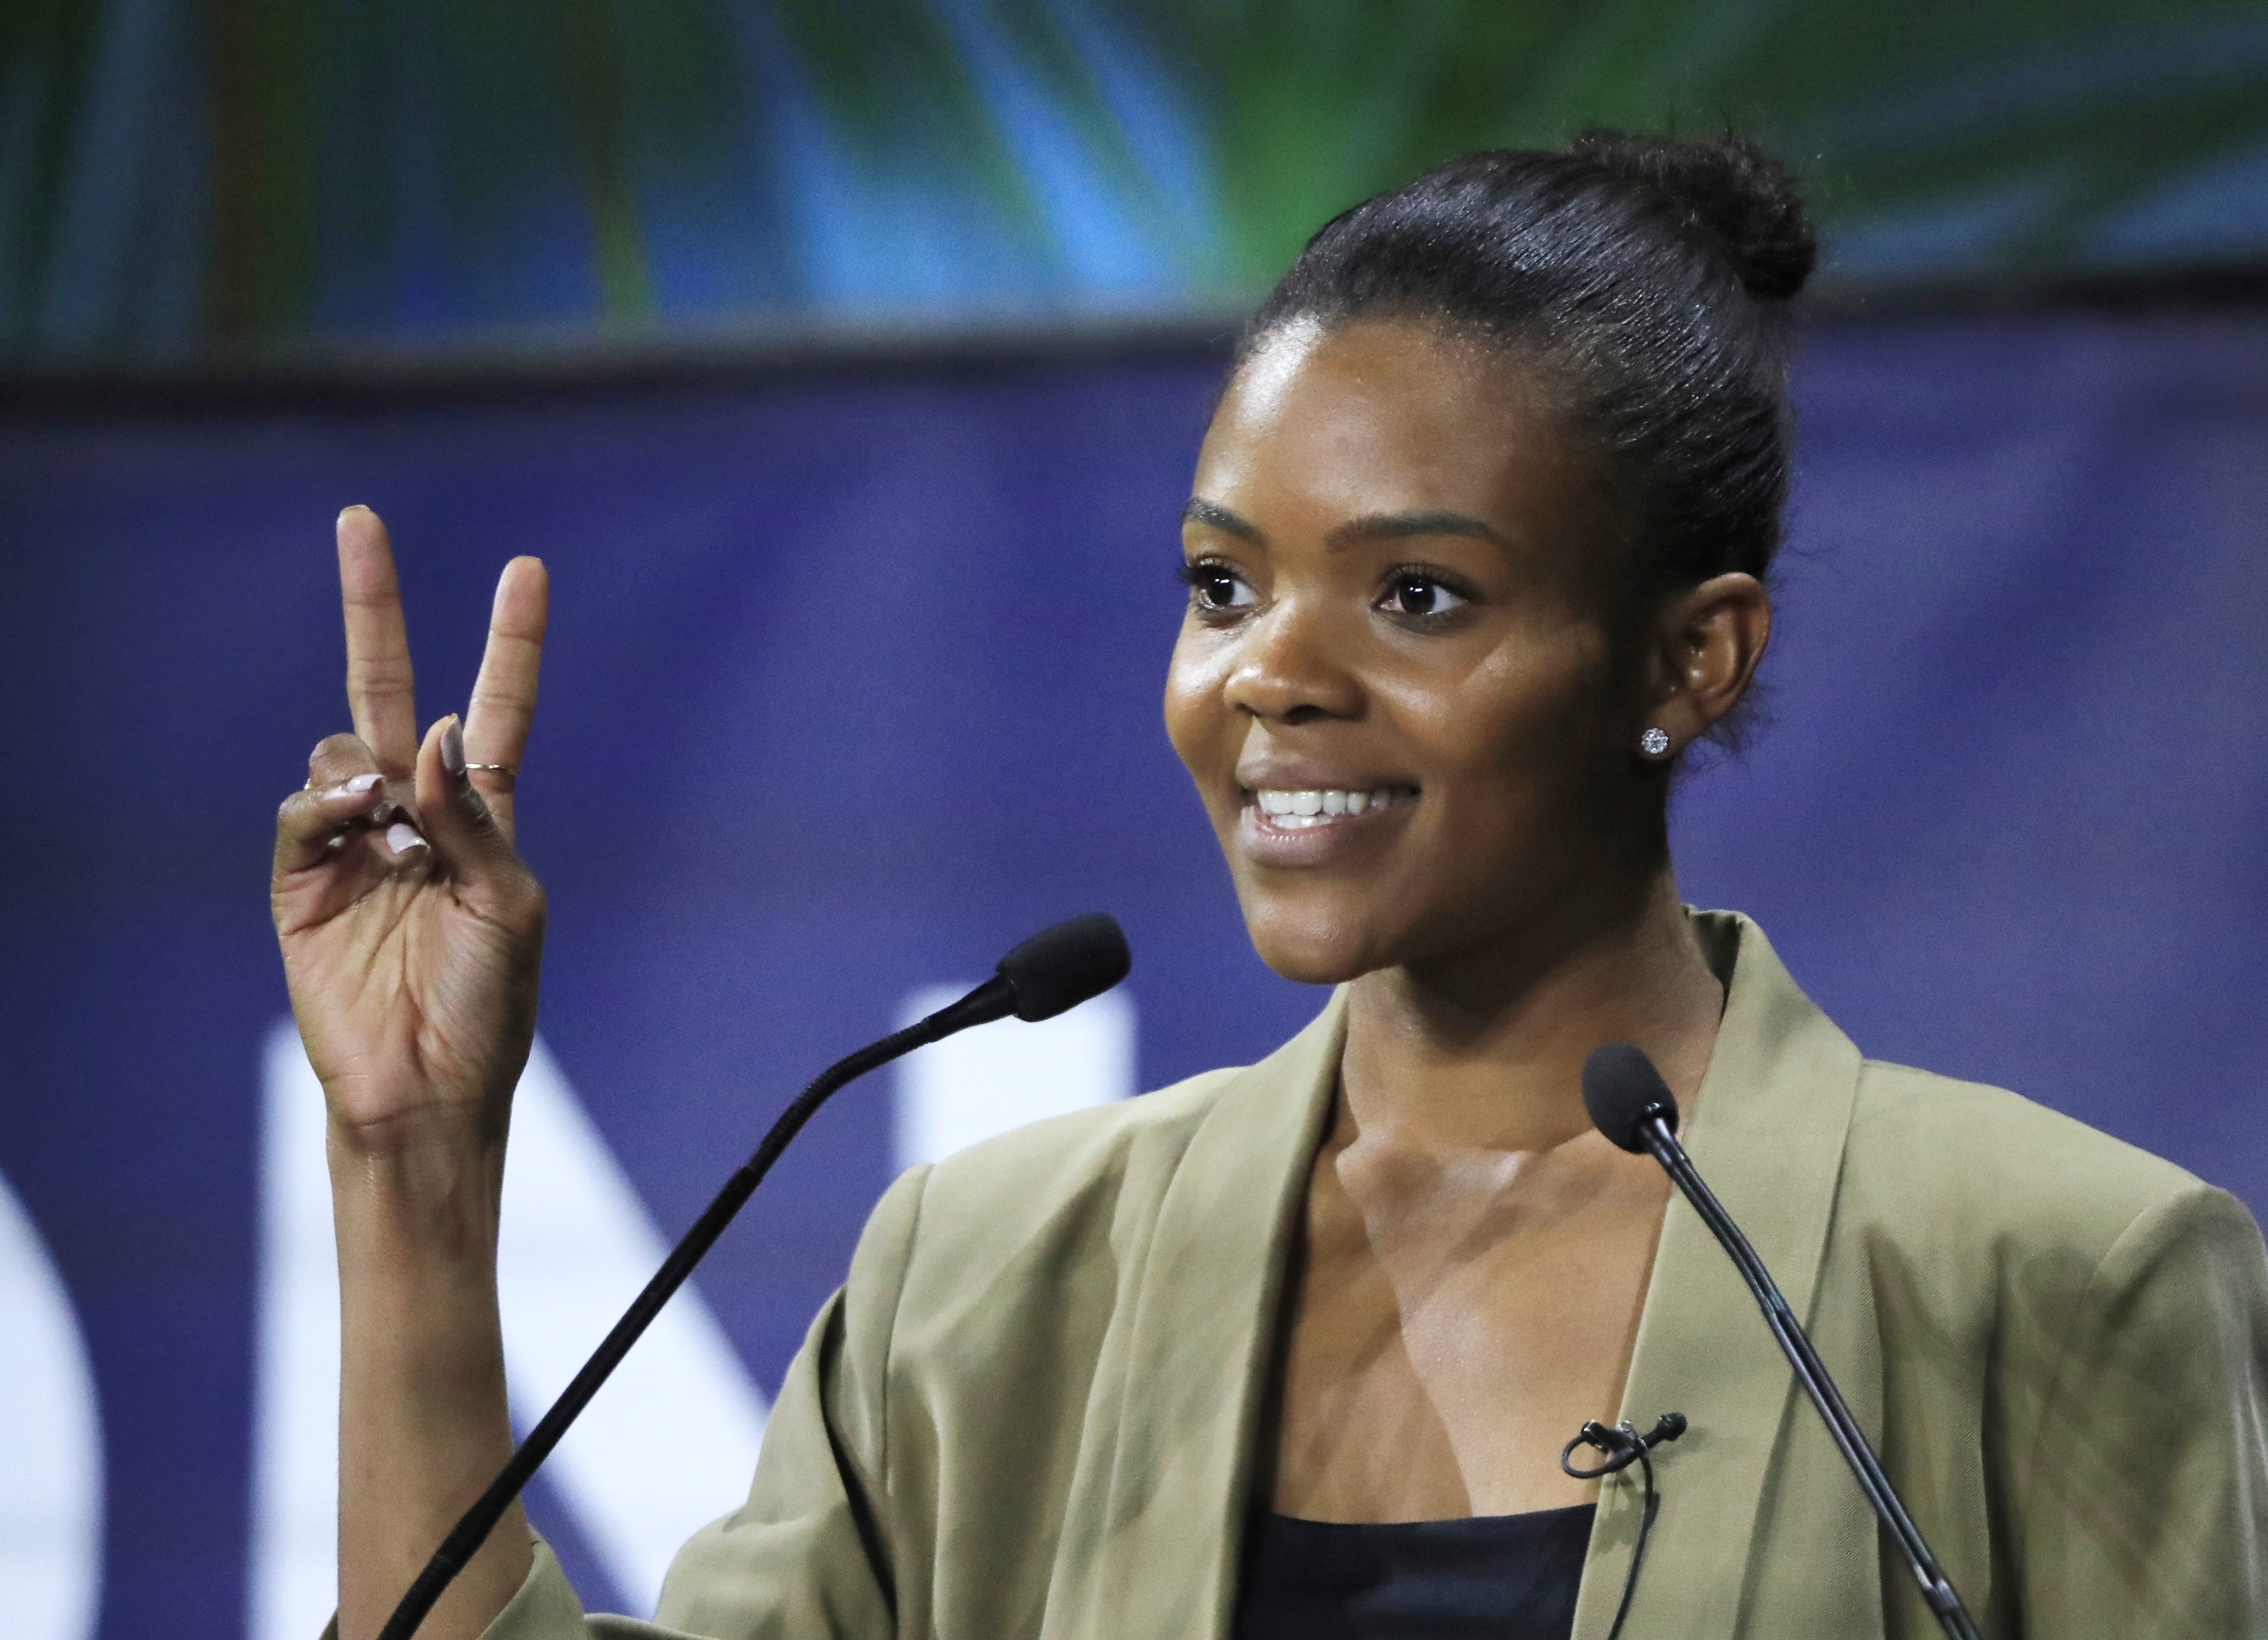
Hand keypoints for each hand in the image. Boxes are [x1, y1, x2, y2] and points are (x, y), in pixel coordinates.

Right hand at [272, 506, 549, 1157]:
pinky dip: (325, 801)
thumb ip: (474, 819)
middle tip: (361, 523)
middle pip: (391, 692)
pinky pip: (304, 810)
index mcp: (482, 818)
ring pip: (342, 747)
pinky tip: (354, 818)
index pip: (496, 709)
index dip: (510, 641)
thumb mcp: (508, 906)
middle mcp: (415, 816)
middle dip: (374, 610)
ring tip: (385, 817)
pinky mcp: (303, 880)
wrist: (426, 1090)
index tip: (526, 569)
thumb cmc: (486, 1006)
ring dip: (363, 763)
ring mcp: (355, 843)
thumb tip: (432, 734)